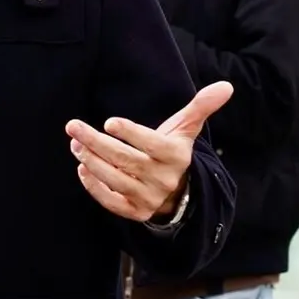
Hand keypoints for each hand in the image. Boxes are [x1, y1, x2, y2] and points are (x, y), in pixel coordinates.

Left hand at [65, 81, 231, 221]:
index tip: (109, 121)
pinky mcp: (135, 211)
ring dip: (91, 161)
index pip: (152, 144)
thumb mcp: (186, 129)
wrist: (179, 192)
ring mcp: (149, 197)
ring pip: (115, 180)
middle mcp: (163, 179)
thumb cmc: (173, 152)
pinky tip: (82, 169)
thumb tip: (226, 86)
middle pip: (125, 160)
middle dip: (96, 142)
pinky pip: (111, 202)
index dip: (131, 133)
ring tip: (75, 144)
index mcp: (175, 156)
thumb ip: (200, 107)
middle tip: (73, 127)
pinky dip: (94, 187)